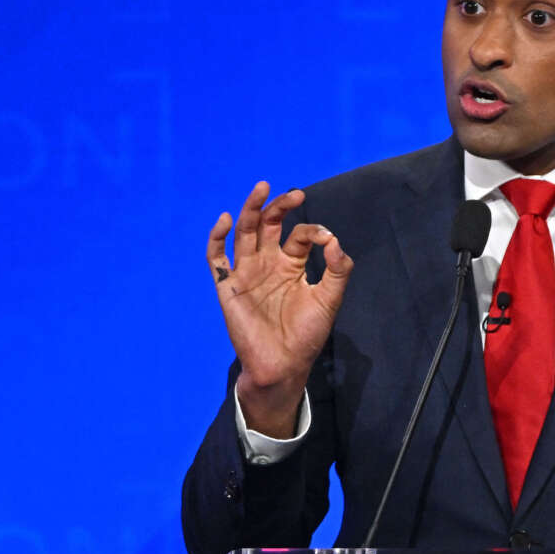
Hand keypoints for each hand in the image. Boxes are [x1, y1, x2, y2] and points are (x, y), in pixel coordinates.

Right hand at [207, 182, 353, 436]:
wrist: (284, 365)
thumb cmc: (307, 335)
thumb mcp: (330, 299)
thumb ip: (338, 269)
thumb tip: (334, 239)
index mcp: (291, 265)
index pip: (299, 236)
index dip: (312, 231)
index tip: (326, 238)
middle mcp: (267, 263)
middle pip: (268, 225)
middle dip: (279, 206)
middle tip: (295, 194)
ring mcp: (246, 272)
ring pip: (243, 232)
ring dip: (250, 209)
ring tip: (261, 188)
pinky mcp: (228, 286)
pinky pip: (216, 258)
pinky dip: (216, 238)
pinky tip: (224, 219)